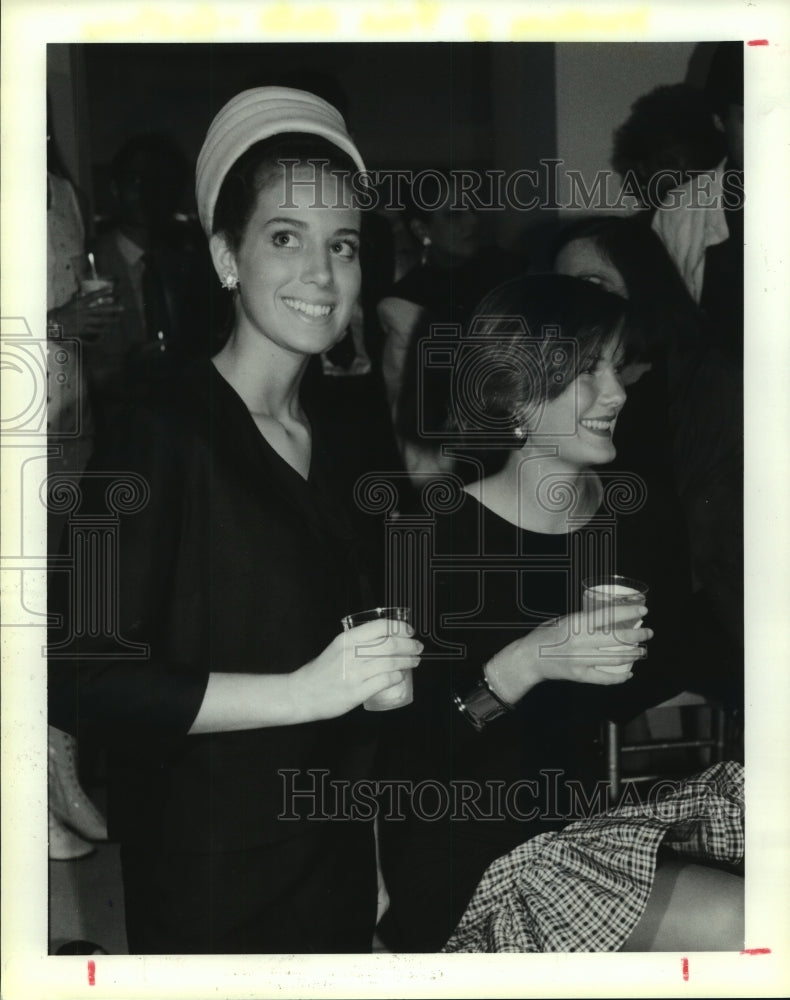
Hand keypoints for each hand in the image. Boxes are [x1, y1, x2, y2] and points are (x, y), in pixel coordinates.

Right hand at [49, 290, 123, 341]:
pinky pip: (95, 329)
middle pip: (101, 309)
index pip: (93, 296)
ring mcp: (84, 320)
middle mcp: (83, 311)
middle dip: (112, 308)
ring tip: (118, 319)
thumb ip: (78, 297)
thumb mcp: (70, 303)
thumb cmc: (62, 312)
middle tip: (122, 307)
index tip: (112, 290)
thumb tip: (81, 291)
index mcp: (80, 303)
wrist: (54, 323)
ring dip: (110, 319)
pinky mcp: (83, 328)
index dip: (102, 292)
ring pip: (100, 319)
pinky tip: (108, 329)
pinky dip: (102, 329)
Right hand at [289, 619, 422, 721]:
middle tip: (417, 647)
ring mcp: (354, 673)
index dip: (399, 627)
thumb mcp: (336, 648)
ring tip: (414, 661)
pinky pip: (384, 681)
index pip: (380, 626)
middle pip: (390, 644)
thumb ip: (357, 643)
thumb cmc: (319, 672)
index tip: (409, 631)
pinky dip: (397, 677)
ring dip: (407, 661)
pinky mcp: (357, 692)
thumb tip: (384, 640)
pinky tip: (400, 677)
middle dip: (409, 645)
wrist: (301, 694)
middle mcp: (351, 654)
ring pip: (391, 662)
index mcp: (346, 640)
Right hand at [485, 604, 652, 704]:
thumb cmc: (545, 636)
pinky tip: (629, 674)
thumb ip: (583, 621)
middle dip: (637, 636)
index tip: (643, 611)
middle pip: (616, 638)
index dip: (628, 614)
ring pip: (614, 658)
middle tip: (648, 633)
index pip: (608, 616)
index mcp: (576, 623)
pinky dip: (619, 677)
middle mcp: (579, 641)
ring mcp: (580, 659)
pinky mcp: (579, 675)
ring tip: (642, 651)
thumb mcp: (563, 620)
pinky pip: (604, 678)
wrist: (528, 658)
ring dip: (633, 655)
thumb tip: (608, 618)